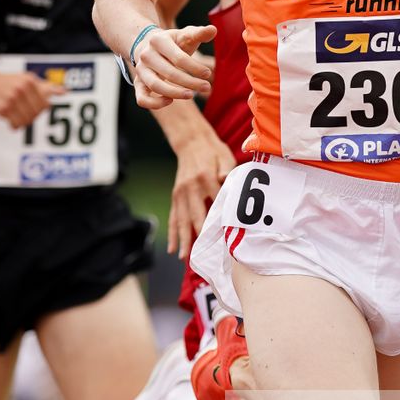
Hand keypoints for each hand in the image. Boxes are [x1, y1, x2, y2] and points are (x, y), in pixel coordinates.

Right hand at [0, 65, 52, 127]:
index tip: (31, 107)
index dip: (40, 110)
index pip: (46, 105)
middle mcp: (22, 88)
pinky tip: (10, 121)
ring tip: (16, 117)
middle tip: (22, 113)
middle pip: (37, 113)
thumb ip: (45, 87)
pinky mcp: (2, 107)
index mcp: (30, 81)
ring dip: (22, 123)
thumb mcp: (25, 79)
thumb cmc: (7, 82)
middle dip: (31, 117)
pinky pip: (16, 123)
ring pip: (27, 120)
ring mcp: (12, 97)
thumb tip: (66, 91)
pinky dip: (15, 125)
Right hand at [132, 23, 215, 109]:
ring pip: (156, 86)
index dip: (194, 67)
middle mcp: (146, 55)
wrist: (149, 45)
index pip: (179, 57)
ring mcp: (140, 70)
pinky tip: (170, 101)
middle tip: (206, 87)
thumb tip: (213, 30)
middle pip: (169, 73)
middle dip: (190, 82)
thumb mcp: (185, 35)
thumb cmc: (173, 42)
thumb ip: (199, 33)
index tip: (208, 73)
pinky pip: (142, 98)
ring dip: (175, 93)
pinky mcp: (138, 83)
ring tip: (191, 95)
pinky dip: (154, 103)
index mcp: (159, 41)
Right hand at [168, 124, 234, 257]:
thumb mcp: (224, 156)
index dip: (221, 220)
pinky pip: (173, 218)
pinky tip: (172, 249)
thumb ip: (227, 169)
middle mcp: (190, 187)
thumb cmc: (213, 151)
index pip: (215, 202)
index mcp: (205, 177)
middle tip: (203, 256)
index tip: (225, 239)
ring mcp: (180, 193)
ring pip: (181, 220)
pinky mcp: (175, 196)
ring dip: (183, 240)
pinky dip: (172, 234)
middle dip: (199, 237)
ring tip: (184, 258)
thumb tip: (226, 179)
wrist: (192, 142)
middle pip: (196, 216)